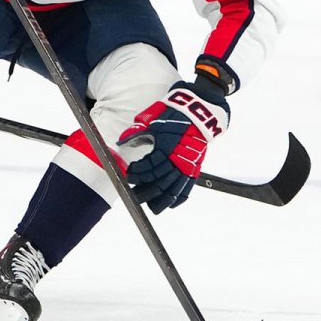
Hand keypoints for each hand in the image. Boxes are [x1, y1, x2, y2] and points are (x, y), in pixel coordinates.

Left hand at [116, 80, 229, 213]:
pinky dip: (178, 199)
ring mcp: (187, 166)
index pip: (147, 169)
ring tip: (149, 206)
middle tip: (133, 194)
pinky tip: (170, 205)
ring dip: (159, 200)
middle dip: (143, 191)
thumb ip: (137, 133)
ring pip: (172, 191)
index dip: (136, 174)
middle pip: (158, 184)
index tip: (128, 174)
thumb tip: (122, 140)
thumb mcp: (153, 122)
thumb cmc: (174, 116)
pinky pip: (187, 189)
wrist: (198, 114)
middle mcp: (177, 161)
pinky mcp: (195, 169)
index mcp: (165, 149)